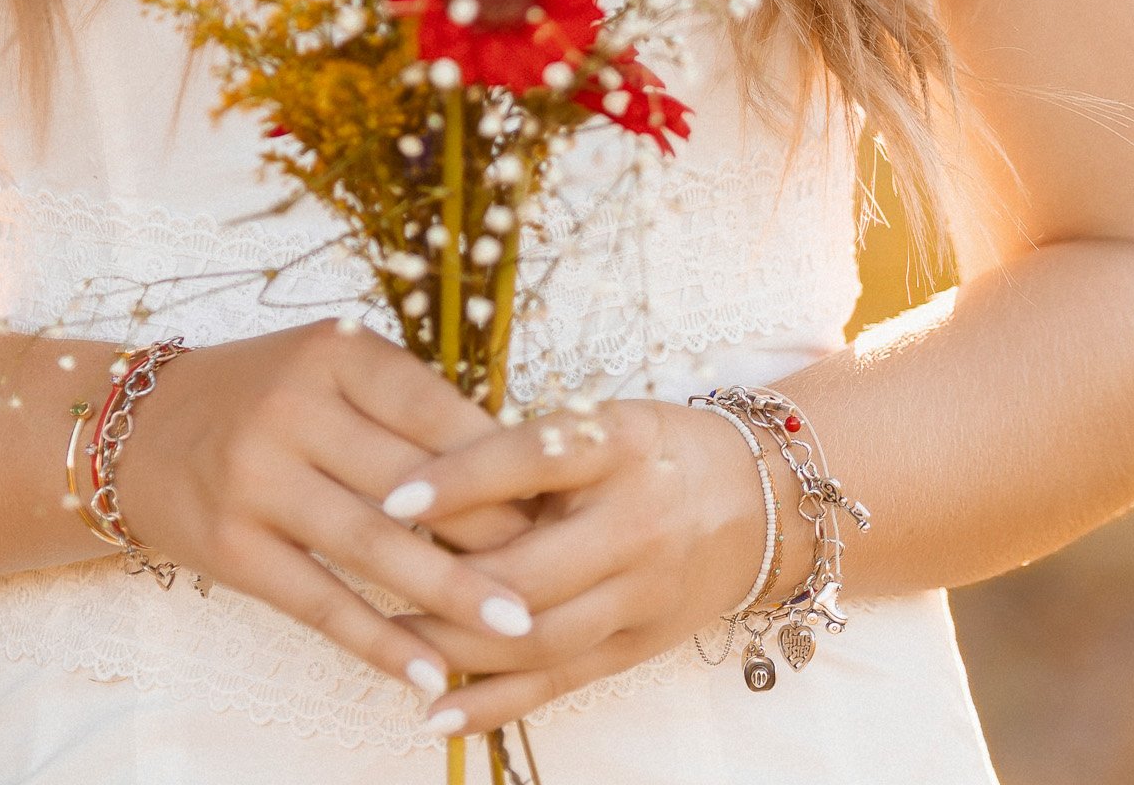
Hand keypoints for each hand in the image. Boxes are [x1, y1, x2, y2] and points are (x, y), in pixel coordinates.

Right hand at [109, 320, 539, 698]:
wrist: (137, 430)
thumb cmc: (263, 395)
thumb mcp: (330, 367)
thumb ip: (406, 404)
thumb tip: (515, 465)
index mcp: (332, 351)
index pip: (435, 407)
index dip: (503, 458)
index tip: (561, 498)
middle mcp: (292, 408)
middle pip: (413, 480)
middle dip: (493, 531)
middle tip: (561, 570)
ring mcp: (257, 479)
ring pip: (375, 546)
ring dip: (452, 593)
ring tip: (518, 628)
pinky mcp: (233, 546)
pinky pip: (320, 602)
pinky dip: (380, 641)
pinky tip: (430, 670)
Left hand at [387, 397, 790, 736]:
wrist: (763, 500)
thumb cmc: (656, 449)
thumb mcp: (603, 422)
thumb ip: (529, 449)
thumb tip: (427, 471)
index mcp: (619, 445)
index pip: (530, 459)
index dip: (458, 479)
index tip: (391, 494)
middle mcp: (635, 522)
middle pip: (529, 569)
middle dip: (444, 583)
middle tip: (371, 576)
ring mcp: (641, 593)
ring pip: (538, 636)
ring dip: (455, 646)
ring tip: (388, 641)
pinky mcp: (638, 645)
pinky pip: (558, 683)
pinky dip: (493, 703)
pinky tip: (436, 711)